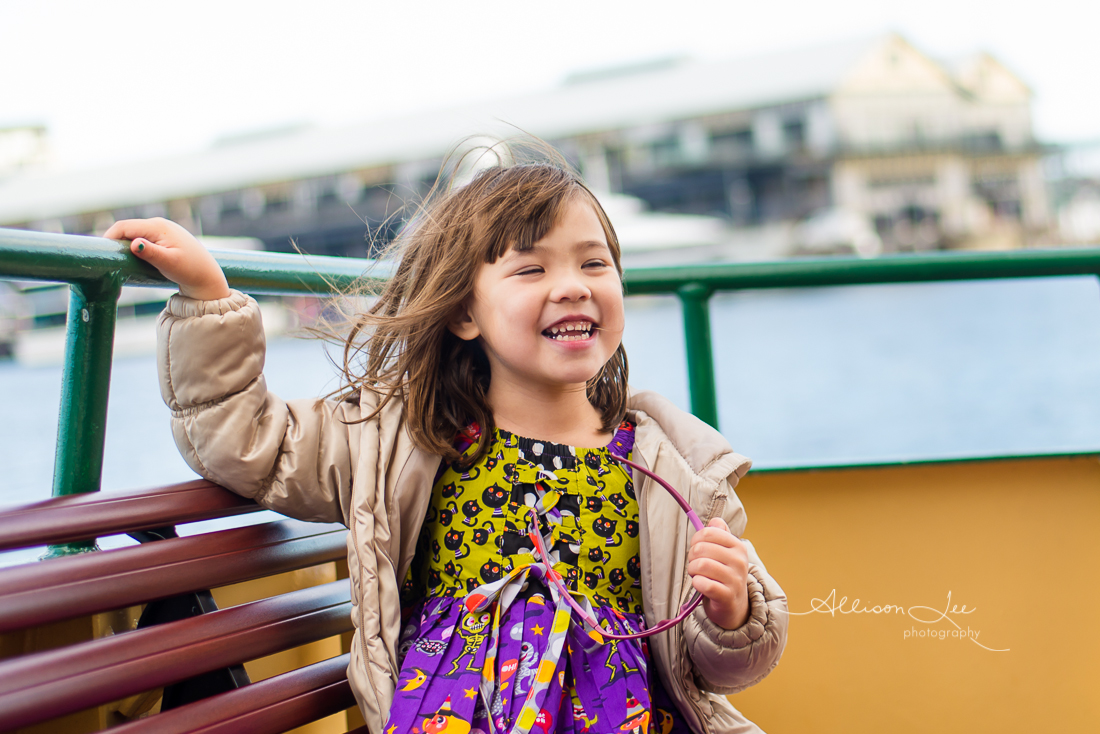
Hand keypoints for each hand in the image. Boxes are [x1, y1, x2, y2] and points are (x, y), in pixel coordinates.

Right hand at [104, 218, 229, 300]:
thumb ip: (151, 253)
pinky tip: (129, 259)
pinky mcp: (163, 238)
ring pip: (134, 233)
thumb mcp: (169, 264)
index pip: (124, 226)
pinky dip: (133, 246)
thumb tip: (134, 243)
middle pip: (127, 229)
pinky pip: (141, 238)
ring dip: (123, 244)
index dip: (109, 237)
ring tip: (114, 260)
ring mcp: (161, 230)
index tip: (99, 253)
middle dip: (114, 241)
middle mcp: (159, 224)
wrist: (208, 277)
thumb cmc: (191, 271)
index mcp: (158, 226)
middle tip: (104, 259)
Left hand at [687, 517, 750, 629]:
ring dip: (693, 570)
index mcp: (738, 546)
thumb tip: (715, 521)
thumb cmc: (724, 575)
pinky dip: (697, 583)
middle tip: (696, 565)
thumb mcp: (724, 552)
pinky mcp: (727, 596)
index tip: (697, 549)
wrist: (734, 606)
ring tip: (697, 575)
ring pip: (701, 565)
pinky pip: (703, 584)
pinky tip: (700, 585)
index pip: (708, 532)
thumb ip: (719, 534)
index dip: (696, 540)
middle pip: (701, 548)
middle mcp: (739, 561)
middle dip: (692, 557)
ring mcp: (735, 579)